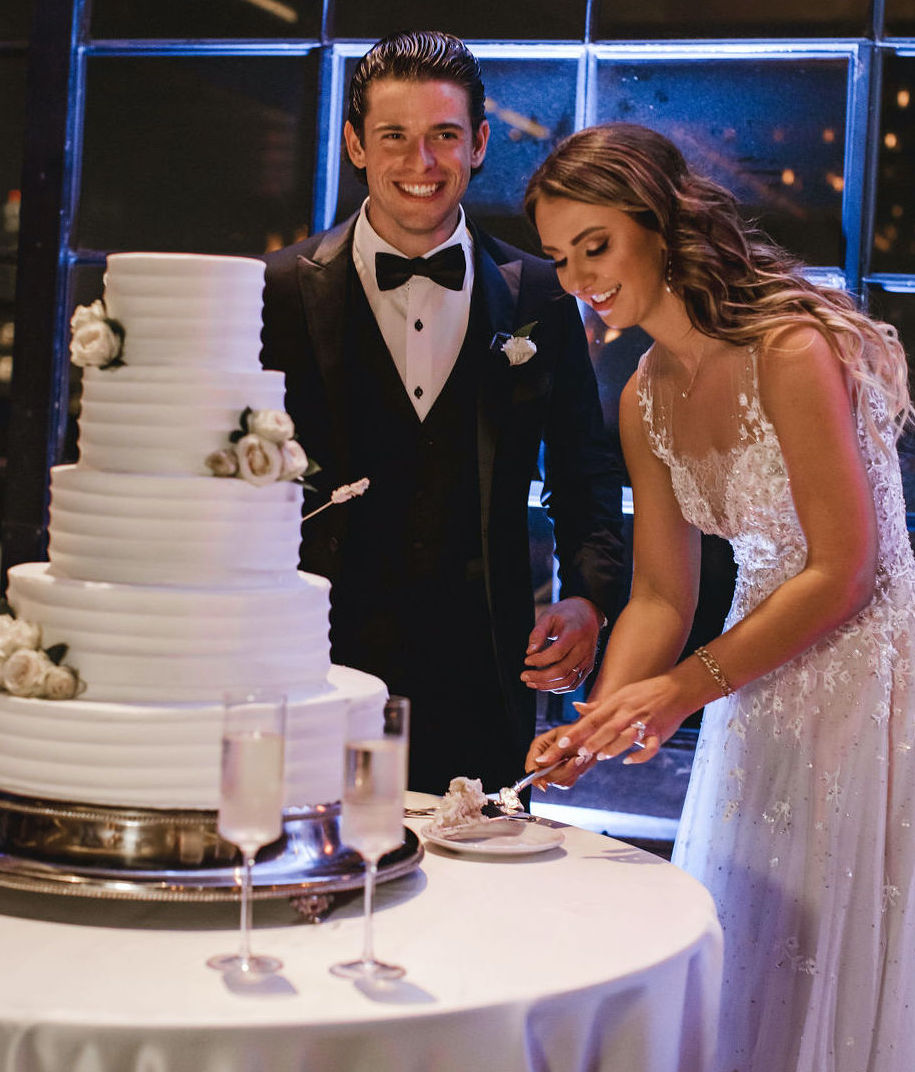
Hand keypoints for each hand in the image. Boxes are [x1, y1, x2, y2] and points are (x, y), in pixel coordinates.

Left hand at [521, 597, 603, 693]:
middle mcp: (584, 649)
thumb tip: (530, 652)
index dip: (540, 660)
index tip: (526, 660)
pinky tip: (545, 684)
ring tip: (531, 682)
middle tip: (524, 676)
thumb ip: (538, 632)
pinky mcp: (588, 667)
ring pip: (568, 681)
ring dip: (547, 685)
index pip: (557, 652)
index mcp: (575, 634)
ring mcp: (588, 660)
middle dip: (540, 677)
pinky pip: (574, 684)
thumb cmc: (566, 614)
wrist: (589, 614)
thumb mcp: (549, 616)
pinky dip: (559, 687)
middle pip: (562, 670)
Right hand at [523, 726, 593, 790]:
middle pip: (545, 777)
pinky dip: (576, 772)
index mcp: (538, 747)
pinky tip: (582, 761)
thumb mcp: (564, 737)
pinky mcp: (563, 776)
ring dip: (572, 771)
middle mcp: (543, 760)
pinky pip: (567, 781)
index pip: (531, 766)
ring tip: (582, 757)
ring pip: (558, 781)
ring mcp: (553, 769)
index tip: (544, 785)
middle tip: (578, 759)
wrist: (590, 735)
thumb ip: (552, 750)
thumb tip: (538, 762)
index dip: (535, 777)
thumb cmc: (577, 731)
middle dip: (563, 770)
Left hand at [529, 673, 689, 772]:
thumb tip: (576, 707)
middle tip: (578, 753)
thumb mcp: (620, 694)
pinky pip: (650, 748)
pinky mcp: (659, 734)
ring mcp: (644, 723)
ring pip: (626, 738)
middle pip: (607, 728)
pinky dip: (639, 756)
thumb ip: (598, 705)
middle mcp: (628, 713)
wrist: (677, 689)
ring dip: (612, 748)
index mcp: (616, 704)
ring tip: (600, 757)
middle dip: (592, 742)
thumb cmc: (645, 692)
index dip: (577, 731)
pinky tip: (628, 761)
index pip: (593, 719)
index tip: (562, 742)